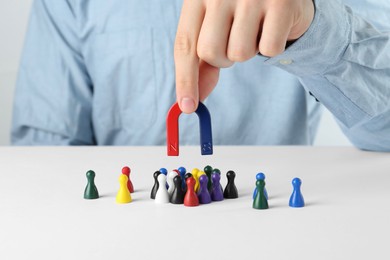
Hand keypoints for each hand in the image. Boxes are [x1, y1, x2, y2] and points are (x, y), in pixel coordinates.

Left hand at [174, 0, 313, 112]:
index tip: (188, 107)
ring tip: (254, 29)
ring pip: (240, 53)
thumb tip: (189, 102)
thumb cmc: (241, 13)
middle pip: (211, 52)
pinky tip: (274, 26)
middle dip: (222, 59)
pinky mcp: (282, 3)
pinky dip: (272, 46)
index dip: (185, 79)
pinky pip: (269, 49)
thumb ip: (201, 62)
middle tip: (234, 41)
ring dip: (247, 51)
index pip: (185, 44)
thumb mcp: (214, 28)